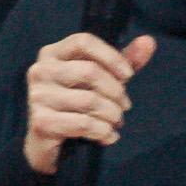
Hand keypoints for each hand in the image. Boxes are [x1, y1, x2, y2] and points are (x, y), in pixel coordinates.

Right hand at [22, 30, 157, 177]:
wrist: (47, 144)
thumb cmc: (75, 105)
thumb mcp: (100, 80)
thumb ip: (123, 61)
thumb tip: (148, 41)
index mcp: (52, 54)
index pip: (83, 41)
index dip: (111, 56)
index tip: (128, 75)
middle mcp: (40, 71)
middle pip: (90, 71)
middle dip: (116, 91)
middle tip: (125, 106)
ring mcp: (37, 97)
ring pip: (90, 100)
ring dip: (112, 114)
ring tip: (116, 122)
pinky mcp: (41, 122)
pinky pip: (84, 123)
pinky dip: (103, 131)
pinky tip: (108, 136)